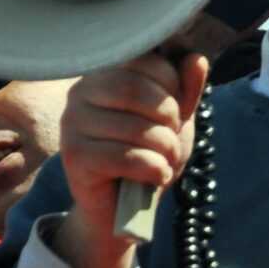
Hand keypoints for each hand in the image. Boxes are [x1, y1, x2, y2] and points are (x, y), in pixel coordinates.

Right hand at [51, 52, 209, 267]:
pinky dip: (154, 169)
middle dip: (169, 118)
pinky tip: (156, 177)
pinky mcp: (75, 158)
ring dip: (166, 149)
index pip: (146, 61)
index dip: (173, 87)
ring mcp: (73, 125)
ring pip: (135, 127)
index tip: (175, 111)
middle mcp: (81, 93)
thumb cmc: (147, 154)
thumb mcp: (175, 119)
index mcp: (105, 74)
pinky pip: (127, 157)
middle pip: (137, 90)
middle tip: (173, 140)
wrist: (124, 208)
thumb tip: (195, 59)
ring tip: (166, 161)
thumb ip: (186, 89)